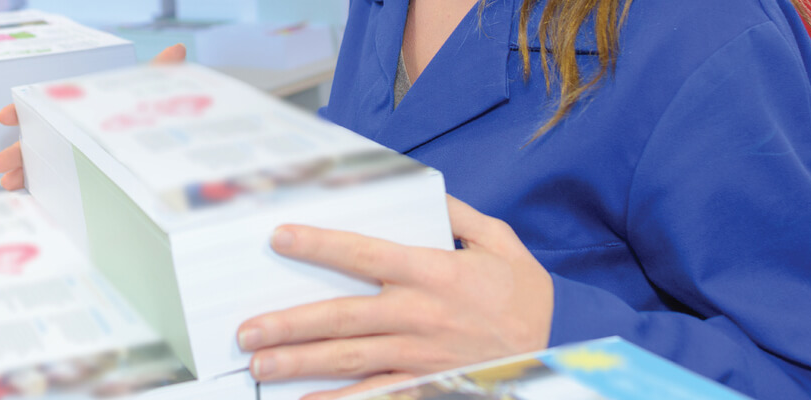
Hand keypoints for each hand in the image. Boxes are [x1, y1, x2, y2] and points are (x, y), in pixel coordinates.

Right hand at [0, 44, 189, 189]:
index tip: (5, 116)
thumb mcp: (152, 96)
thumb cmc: (150, 118)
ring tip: (6, 181)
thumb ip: (161, 73)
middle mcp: (69, 130)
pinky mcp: (74, 178)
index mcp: (79, 107)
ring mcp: (69, 155)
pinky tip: (19, 194)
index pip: (44, 105)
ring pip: (37, 160)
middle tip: (0, 162)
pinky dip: (31, 187)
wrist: (164, 152)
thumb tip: (178, 49)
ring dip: (18, 169)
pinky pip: (48, 182)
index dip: (23, 110)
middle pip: (36, 137)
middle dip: (16, 149)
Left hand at [237, 195, 554, 399]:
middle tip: (247, 330)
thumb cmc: (523, 293)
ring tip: (260, 364)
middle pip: (342, 318)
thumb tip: (419, 188)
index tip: (279, 238)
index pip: (363, 254)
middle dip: (289, 323)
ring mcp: (420, 354)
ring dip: (301, 363)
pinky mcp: (427, 383)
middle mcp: (419, 314)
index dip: (319, 245)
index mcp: (432, 271)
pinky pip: (377, 396)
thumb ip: (454, 213)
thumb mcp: (497, 240)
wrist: (563, 346)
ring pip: (350, 359)